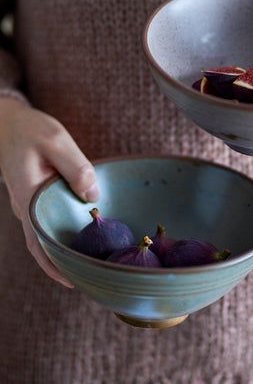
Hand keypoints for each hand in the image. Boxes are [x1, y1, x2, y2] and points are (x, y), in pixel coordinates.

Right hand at [0, 98, 98, 286]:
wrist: (9, 123)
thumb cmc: (30, 130)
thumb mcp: (56, 141)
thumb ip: (75, 166)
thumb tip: (93, 197)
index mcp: (28, 197)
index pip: (38, 241)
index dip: (53, 264)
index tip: (74, 280)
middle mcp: (25, 206)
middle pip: (42, 244)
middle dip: (62, 263)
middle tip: (91, 277)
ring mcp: (28, 203)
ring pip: (45, 232)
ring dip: (63, 247)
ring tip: (91, 259)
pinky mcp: (35, 196)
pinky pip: (48, 219)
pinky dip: (62, 229)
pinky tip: (82, 230)